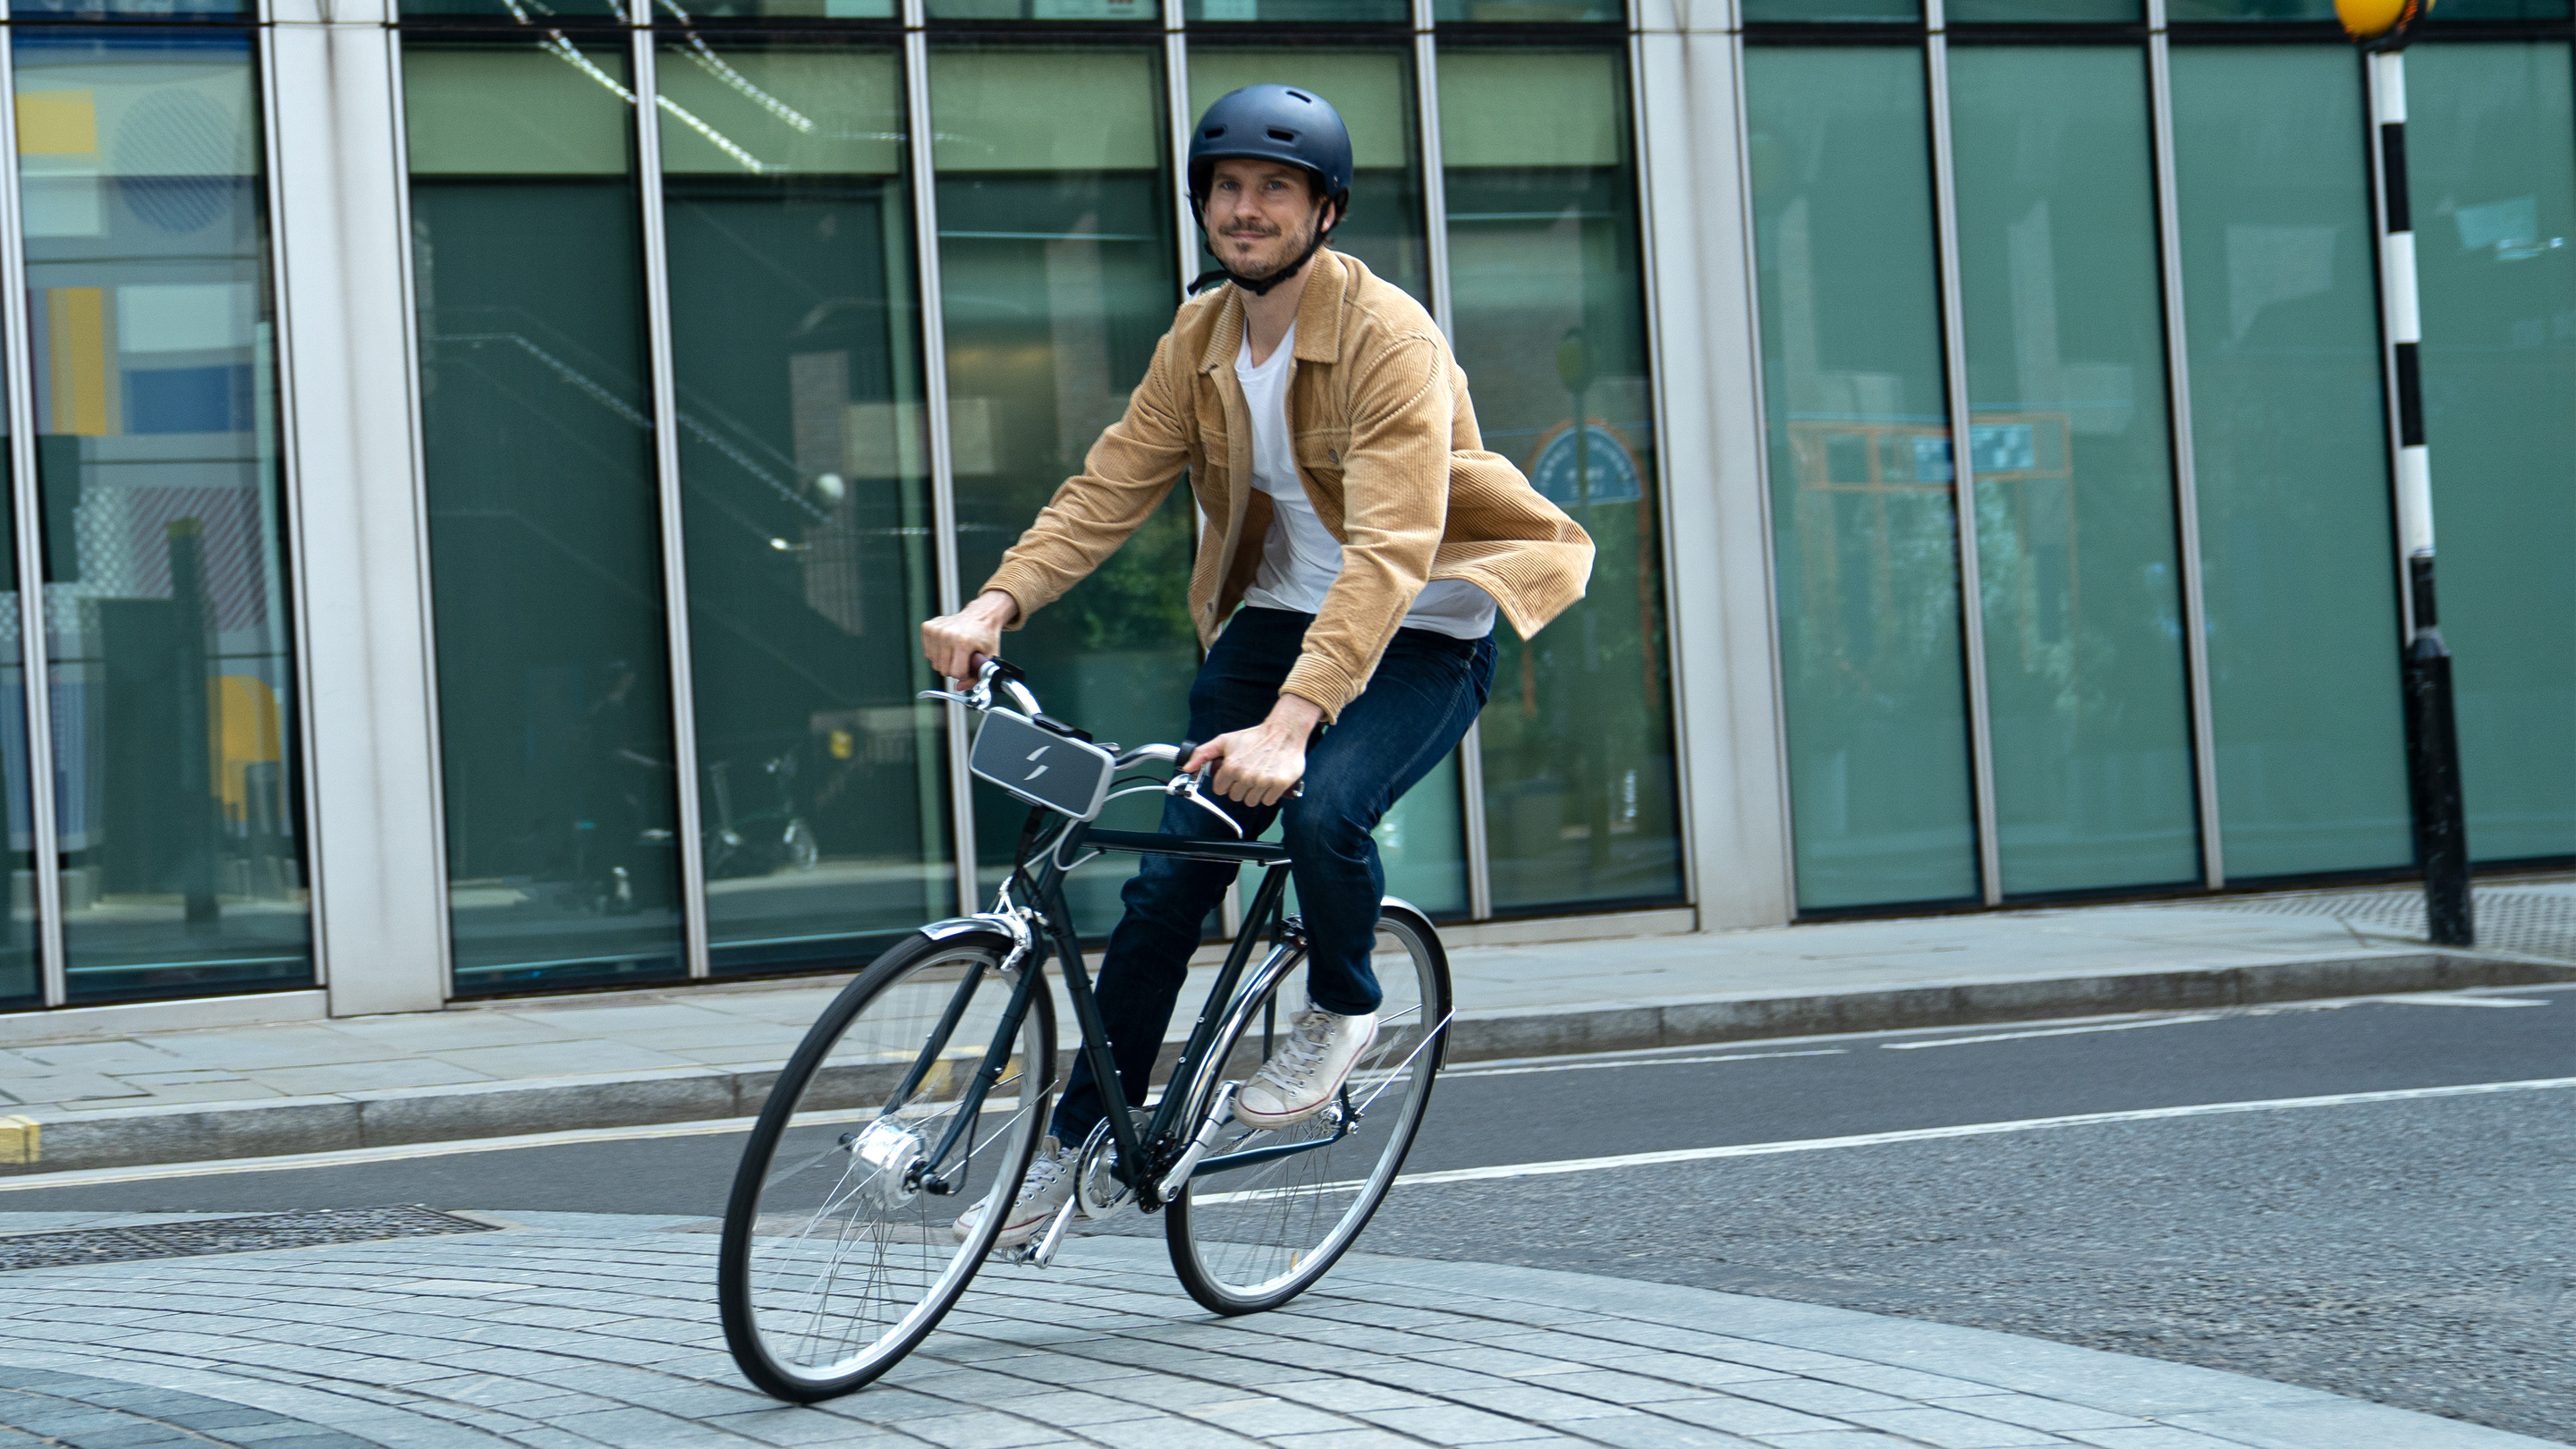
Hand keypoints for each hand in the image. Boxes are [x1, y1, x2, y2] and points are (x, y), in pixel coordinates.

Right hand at [921, 591, 1018, 687]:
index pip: (955, 673)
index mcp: (964, 641)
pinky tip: (947, 645)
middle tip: (964, 658)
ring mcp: (936, 630)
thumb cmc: (985, 636)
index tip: (969, 666)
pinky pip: (928, 653)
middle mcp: (947, 634)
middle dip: (954, 669)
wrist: (981, 615)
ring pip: (934, 663)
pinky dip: (937, 653)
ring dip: (945, 662)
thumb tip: (959, 687)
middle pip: (944, 670)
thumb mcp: (989, 658)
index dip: (964, 674)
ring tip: (956, 651)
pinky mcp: (928, 627)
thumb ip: (977, 677)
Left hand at [1185, 695, 1322, 808]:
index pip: (1220, 790)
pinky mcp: (1279, 785)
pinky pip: (1268, 801)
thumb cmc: (1254, 737)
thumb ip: (1202, 754)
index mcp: (1231, 766)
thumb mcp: (1224, 741)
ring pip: (1251, 801)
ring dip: (1254, 792)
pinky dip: (1268, 794)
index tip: (1233, 774)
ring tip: (1258, 776)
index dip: (1225, 782)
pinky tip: (1269, 781)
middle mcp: (1247, 776)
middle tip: (1247, 773)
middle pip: (1235, 797)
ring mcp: (1263, 782)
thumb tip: (1187, 768)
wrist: (1284, 732)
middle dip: (1239, 787)